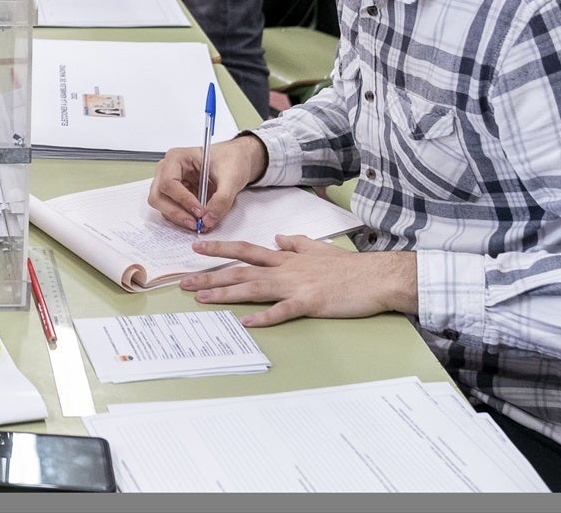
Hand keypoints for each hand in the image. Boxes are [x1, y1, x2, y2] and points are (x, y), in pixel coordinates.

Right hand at [148, 135, 266, 231]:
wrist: (236, 161)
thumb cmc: (230, 159)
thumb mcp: (231, 178)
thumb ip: (221, 200)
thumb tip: (208, 220)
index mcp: (176, 158)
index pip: (168, 182)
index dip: (182, 199)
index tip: (200, 211)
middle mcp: (168, 170)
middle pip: (158, 196)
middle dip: (176, 212)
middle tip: (195, 223)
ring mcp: (169, 183)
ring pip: (162, 206)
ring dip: (178, 217)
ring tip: (199, 223)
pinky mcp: (176, 195)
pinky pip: (172, 210)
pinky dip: (183, 218)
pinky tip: (198, 220)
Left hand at [180, 237, 417, 327]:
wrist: (376, 277)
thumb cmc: (350, 267)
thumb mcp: (319, 249)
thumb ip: (296, 244)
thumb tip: (277, 238)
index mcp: (287, 258)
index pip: (246, 250)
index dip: (220, 249)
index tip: (197, 248)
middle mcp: (286, 269)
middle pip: (241, 270)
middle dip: (211, 276)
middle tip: (184, 282)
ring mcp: (296, 285)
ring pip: (254, 287)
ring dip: (226, 293)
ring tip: (202, 298)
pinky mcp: (310, 302)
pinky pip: (283, 311)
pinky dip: (264, 317)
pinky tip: (247, 322)